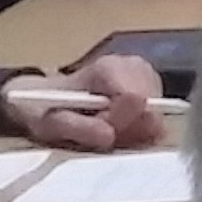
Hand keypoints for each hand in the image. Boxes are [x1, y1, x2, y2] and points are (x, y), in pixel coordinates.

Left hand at [0, 56, 166, 150]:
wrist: (45, 100)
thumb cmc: (46, 108)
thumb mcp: (49, 122)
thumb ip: (79, 128)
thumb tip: (109, 136)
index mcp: (111, 67)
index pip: (135, 100)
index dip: (117, 122)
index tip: (97, 126)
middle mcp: (135, 65)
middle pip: (150, 110)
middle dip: (127, 128)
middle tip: (100, 128)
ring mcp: (147, 76)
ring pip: (155, 117)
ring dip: (131, 130)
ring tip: (105, 125)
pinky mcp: (153, 89)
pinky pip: (156, 119)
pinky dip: (137, 128)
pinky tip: (117, 124)